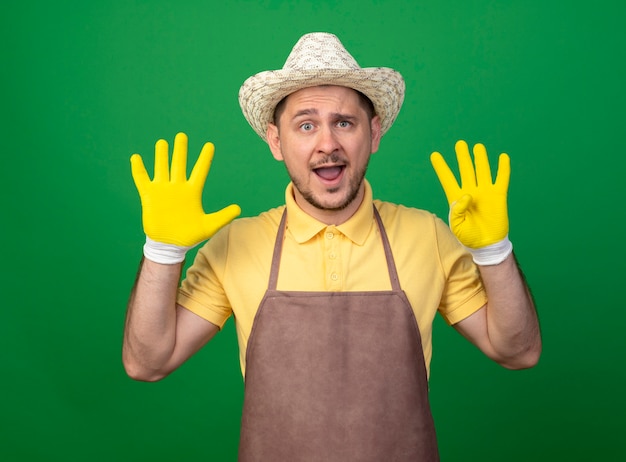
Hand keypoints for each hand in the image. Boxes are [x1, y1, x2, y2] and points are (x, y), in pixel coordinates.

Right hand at [131, 133, 240, 247]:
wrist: (169, 245)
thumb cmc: (189, 236)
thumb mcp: (209, 226)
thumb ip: (223, 216)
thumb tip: (238, 208)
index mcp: (192, 192)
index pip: (200, 171)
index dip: (205, 158)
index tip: (210, 145)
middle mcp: (177, 187)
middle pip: (179, 164)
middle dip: (180, 151)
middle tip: (182, 136)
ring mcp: (163, 190)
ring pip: (162, 168)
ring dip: (161, 156)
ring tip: (162, 142)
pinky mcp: (149, 196)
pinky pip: (142, 180)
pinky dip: (139, 169)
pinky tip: (136, 158)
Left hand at [430, 140, 509, 249]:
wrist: (486, 244)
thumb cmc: (468, 236)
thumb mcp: (457, 225)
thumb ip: (458, 210)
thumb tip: (467, 195)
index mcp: (456, 198)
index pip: (447, 178)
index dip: (441, 167)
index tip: (434, 155)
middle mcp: (470, 191)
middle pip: (466, 170)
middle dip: (463, 157)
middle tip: (460, 144)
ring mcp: (484, 192)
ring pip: (482, 171)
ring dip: (480, 159)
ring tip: (478, 147)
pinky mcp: (498, 195)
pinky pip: (501, 179)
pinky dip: (502, 168)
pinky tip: (502, 157)